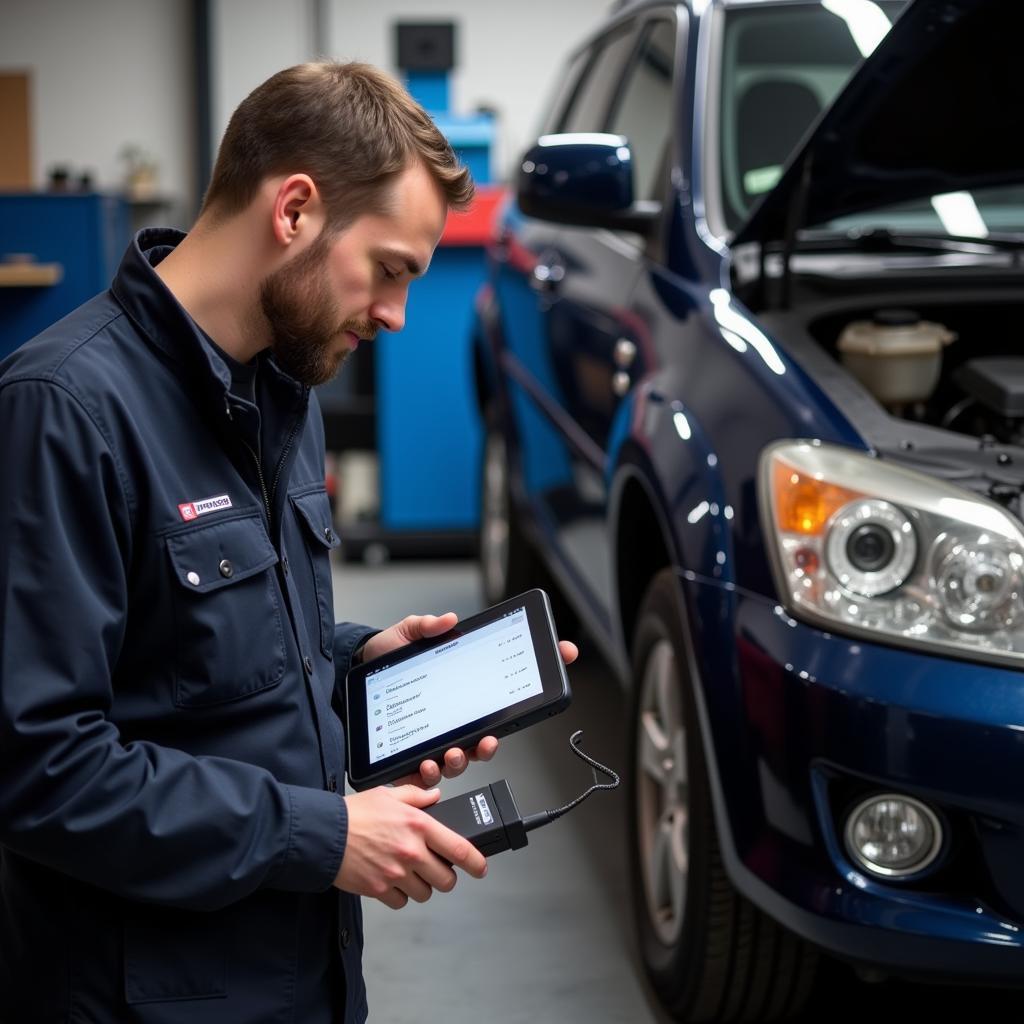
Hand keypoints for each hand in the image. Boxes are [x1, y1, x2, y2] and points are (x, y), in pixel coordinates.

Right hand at [335, 784, 486, 908]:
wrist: (324, 834)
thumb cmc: (354, 813)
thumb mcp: (388, 794)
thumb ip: (416, 795)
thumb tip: (434, 797)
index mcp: (419, 825)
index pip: (458, 848)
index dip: (475, 861)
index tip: (481, 867)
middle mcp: (411, 851)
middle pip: (446, 879)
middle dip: (444, 876)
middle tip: (435, 869)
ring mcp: (396, 873)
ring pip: (425, 893)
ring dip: (421, 886)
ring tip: (408, 872)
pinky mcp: (380, 889)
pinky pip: (401, 902)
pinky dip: (399, 895)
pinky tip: (391, 880)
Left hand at [364, 612, 580, 787]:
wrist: (356, 671)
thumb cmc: (387, 655)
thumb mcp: (408, 634)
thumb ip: (427, 626)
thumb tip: (448, 620)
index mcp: (464, 692)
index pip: (504, 696)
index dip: (536, 682)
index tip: (560, 661)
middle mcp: (454, 719)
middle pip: (485, 741)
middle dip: (490, 746)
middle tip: (488, 740)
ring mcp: (434, 739)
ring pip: (459, 761)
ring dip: (461, 761)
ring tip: (452, 754)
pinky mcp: (409, 755)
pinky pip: (426, 773)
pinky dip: (430, 774)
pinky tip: (427, 764)